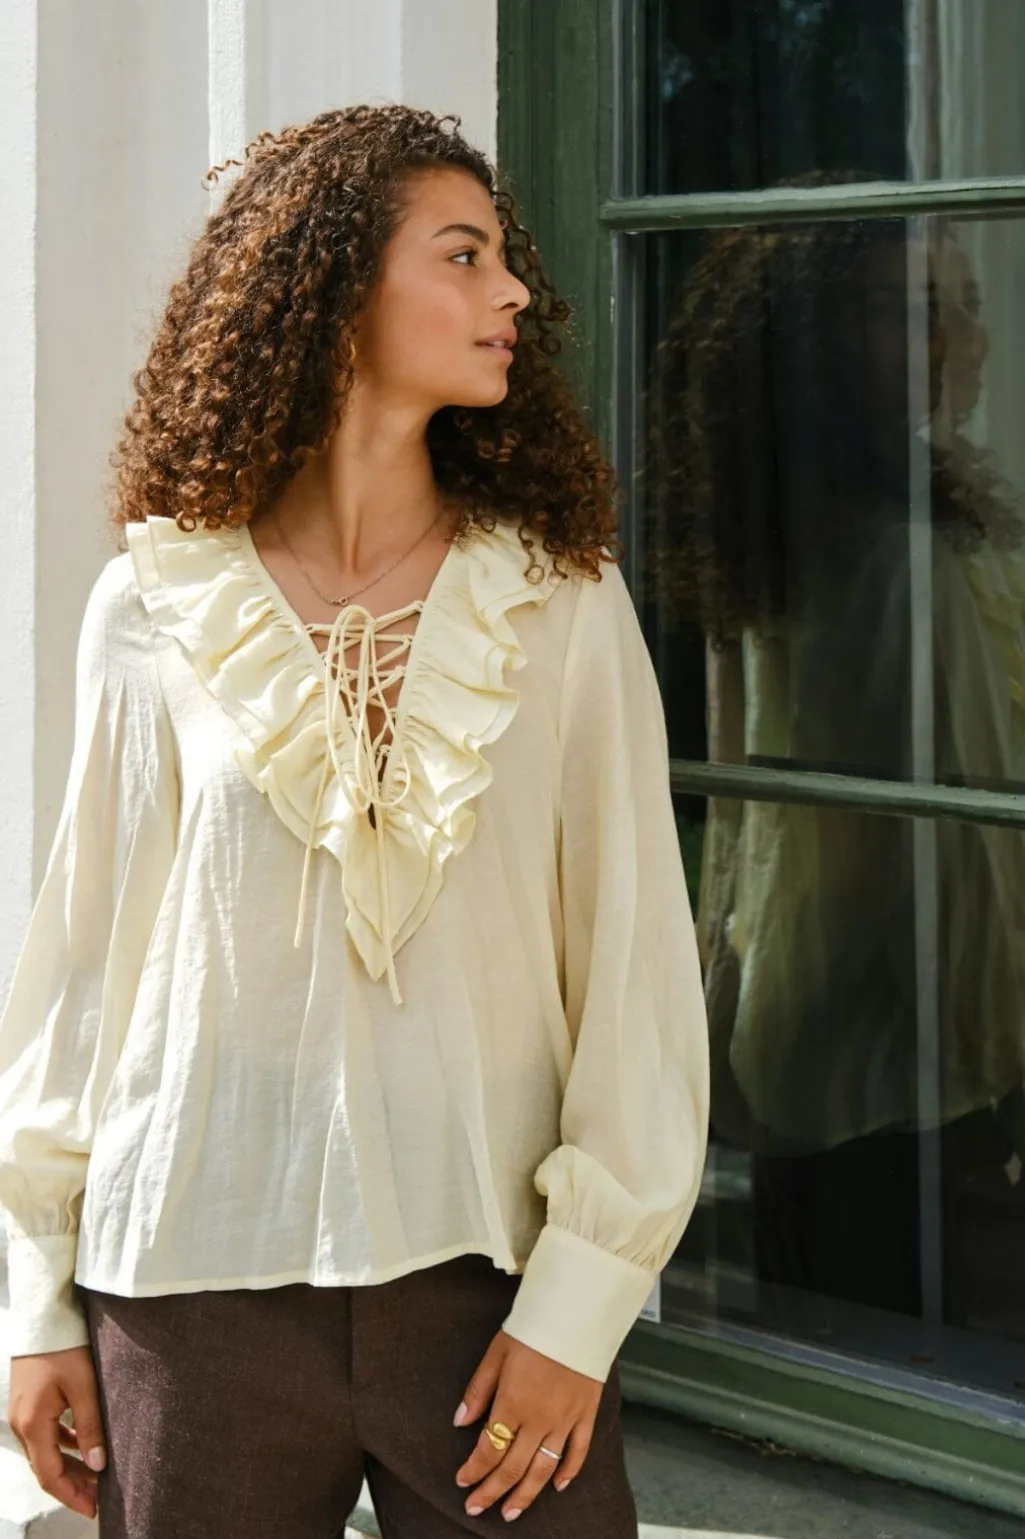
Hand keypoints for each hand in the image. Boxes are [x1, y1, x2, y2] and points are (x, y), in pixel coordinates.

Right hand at [8, 1346, 106, 1520]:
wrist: (43, 1315)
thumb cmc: (64, 1346)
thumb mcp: (84, 1386)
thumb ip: (90, 1427)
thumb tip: (98, 1465)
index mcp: (32, 1424)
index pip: (50, 1475)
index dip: (71, 1496)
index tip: (93, 1509)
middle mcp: (22, 1424)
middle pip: (46, 1467)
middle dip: (73, 1485)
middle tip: (100, 1498)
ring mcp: (23, 1413)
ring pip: (46, 1451)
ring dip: (70, 1466)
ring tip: (97, 1474)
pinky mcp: (29, 1402)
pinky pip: (45, 1434)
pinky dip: (64, 1445)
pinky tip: (83, 1445)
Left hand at [453, 1329, 601, 1521]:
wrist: (577, 1312)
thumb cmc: (532, 1329)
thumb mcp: (496, 1353)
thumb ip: (478, 1390)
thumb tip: (460, 1422)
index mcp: (512, 1403)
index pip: (489, 1450)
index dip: (474, 1470)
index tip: (462, 1482)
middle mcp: (539, 1420)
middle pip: (512, 1468)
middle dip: (491, 1492)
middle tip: (476, 1508)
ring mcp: (565, 1420)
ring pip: (543, 1470)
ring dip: (525, 1495)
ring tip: (510, 1512)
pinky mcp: (586, 1414)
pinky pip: (578, 1453)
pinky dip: (568, 1473)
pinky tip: (557, 1487)